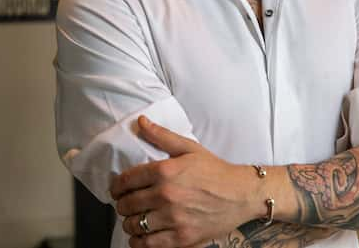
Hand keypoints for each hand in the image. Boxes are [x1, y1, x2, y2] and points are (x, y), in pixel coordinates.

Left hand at [109, 116, 260, 247]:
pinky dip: (139, 242)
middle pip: (127, 204)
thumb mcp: (189, 148)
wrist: (242, 194)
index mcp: (165, 171)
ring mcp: (174, 218)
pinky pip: (149, 244)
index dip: (116, 187)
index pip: (126, 181)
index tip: (117, 190)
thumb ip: (161, 136)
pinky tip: (142, 236)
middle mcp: (166, 195)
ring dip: (130, 223)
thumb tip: (140, 122)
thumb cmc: (215, 171)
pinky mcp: (182, 238)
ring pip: (134, 225)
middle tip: (126, 205)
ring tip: (135, 219)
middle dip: (122, 205)